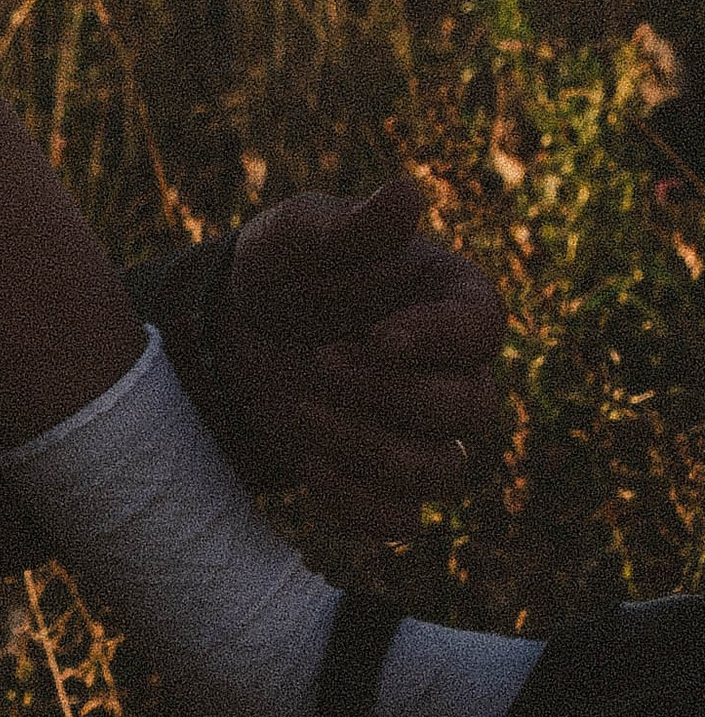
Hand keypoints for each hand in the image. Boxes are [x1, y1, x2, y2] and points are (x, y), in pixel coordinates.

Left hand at [220, 173, 503, 539]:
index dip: (442, 340)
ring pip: (443, 473)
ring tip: (298, 402)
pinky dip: (353, 500)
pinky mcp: (385, 482)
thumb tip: (410, 194)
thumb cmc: (281, 265)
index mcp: (448, 297)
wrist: (231, 327)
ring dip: (366, 447)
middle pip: (472, 408)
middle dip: (392, 393)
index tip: (379, 337)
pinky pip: (400, 522)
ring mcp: (425, 432)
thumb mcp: (297, 233)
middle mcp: (453, 369)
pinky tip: (306, 456)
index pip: (485, 328)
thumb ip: (350, 227)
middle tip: (322, 358)